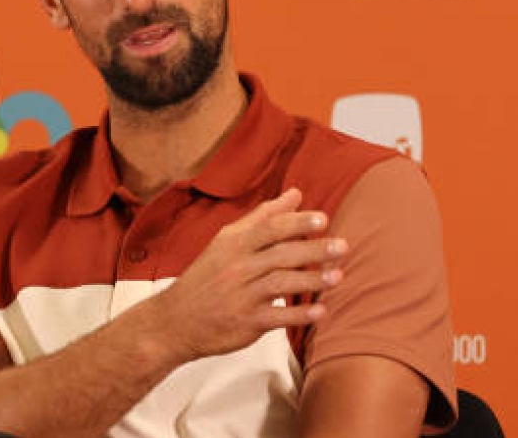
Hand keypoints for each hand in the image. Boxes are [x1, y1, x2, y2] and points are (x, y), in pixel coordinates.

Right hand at [151, 188, 347, 360]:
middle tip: (343, 247)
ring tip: (338, 276)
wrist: (175, 320)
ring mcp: (241, 296)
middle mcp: (238, 267)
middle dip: (314, 250)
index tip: (322, 219)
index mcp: (234, 244)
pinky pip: (277, 317)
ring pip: (281, 284)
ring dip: (312, 280)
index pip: (269, 228)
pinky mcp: (246, 323)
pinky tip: (321, 311)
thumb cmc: (207, 276)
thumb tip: (296, 194)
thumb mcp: (227, 241)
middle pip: (281, 254)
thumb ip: (263, 217)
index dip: (297, 222)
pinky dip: (299, 315)